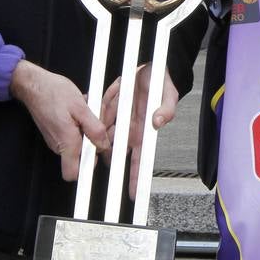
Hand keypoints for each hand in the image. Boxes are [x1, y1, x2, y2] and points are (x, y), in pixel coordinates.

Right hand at [10, 59, 108, 181]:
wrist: (34, 84)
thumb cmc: (54, 92)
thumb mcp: (80, 107)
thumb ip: (94, 128)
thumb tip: (104, 144)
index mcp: (66, 142)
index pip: (73, 173)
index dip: (88, 167)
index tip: (100, 150)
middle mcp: (60, 145)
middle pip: (83, 154)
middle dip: (98, 137)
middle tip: (104, 118)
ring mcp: (58, 140)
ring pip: (81, 141)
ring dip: (92, 127)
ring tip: (96, 107)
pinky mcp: (58, 133)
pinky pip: (76, 133)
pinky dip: (84, 122)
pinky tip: (87, 107)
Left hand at [101, 63, 180, 198]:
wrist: (150, 66)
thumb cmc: (162, 83)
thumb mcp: (168, 94)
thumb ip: (167, 109)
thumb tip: (158, 122)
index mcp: (144, 131)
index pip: (140, 159)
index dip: (137, 177)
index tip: (135, 194)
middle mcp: (130, 129)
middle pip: (115, 152)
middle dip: (105, 158)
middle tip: (94, 162)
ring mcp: (119, 119)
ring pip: (103, 136)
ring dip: (97, 137)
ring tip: (91, 136)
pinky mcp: (110, 107)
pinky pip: (99, 116)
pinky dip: (95, 117)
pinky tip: (94, 112)